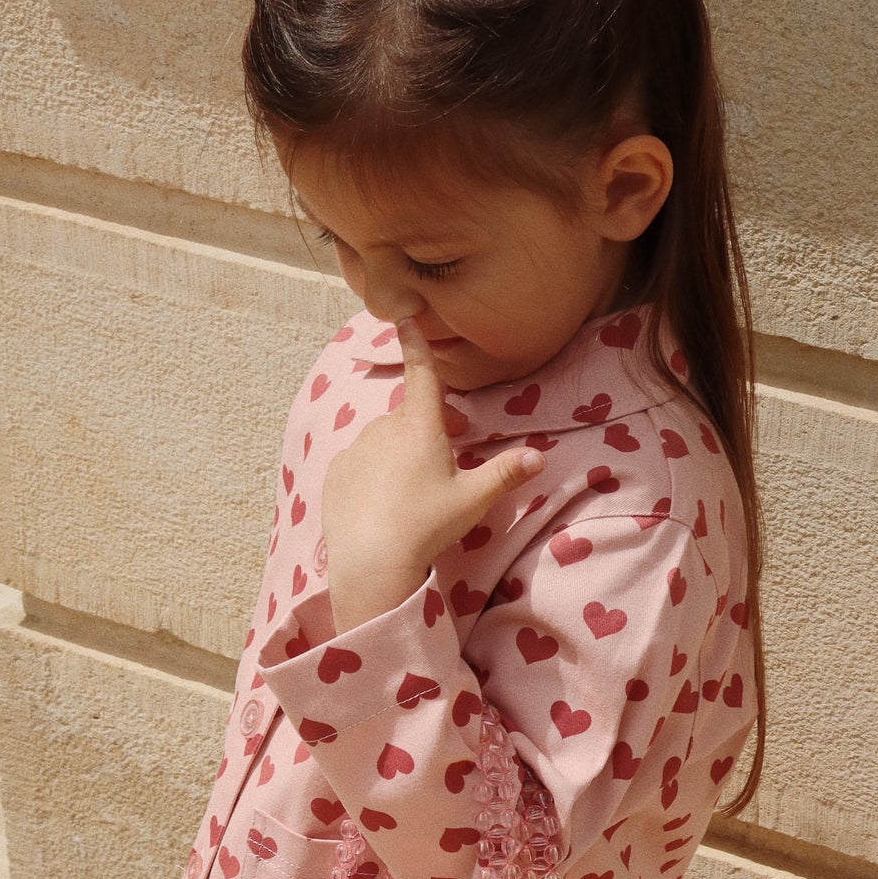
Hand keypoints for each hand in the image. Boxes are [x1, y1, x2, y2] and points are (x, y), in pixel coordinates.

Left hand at [321, 318, 545, 630]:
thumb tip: (540, 457)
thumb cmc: (427, 525)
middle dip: (425, 430)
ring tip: (410, 492)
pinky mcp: (336, 474)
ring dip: (396, 453)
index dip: (415, 342)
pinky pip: (358, 465)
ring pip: (381, 441)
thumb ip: (505, 474)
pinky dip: (371, 475)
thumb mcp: (473, 500)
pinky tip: (382, 504)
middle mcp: (384, 428)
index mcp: (420, 426)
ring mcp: (356, 450)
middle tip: (442, 464)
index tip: (405, 316)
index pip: (421, 372)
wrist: (372, 562)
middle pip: (408, 418)